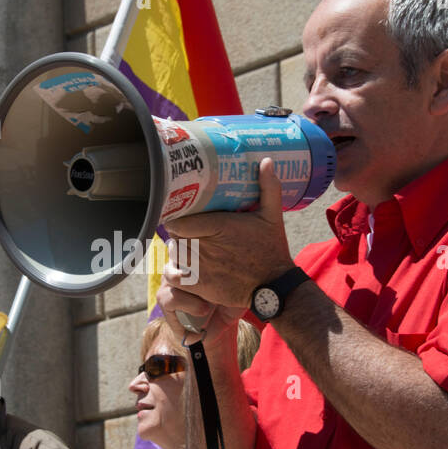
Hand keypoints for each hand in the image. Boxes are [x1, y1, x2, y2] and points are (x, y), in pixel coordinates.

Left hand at [161, 158, 294, 337]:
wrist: (274, 287)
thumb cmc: (272, 250)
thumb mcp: (272, 217)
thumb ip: (268, 188)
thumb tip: (267, 161)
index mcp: (219, 226)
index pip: (178, 220)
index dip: (176, 218)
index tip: (182, 217)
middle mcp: (206, 245)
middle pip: (174, 236)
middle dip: (179, 235)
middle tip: (188, 234)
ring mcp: (201, 267)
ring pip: (174, 255)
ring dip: (178, 252)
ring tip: (189, 250)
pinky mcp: (200, 285)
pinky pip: (174, 277)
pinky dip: (176, 273)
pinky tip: (186, 269)